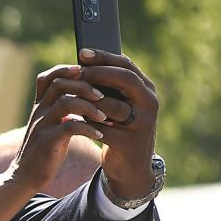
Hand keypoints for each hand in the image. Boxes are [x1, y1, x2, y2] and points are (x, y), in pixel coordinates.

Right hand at [10, 64, 110, 191]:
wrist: (26, 176)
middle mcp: (39, 112)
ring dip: (89, 106)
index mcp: (40, 106)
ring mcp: (41, 125)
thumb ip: (63, 112)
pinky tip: (99, 134)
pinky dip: (88, 128)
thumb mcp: (51, 126)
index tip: (86, 72)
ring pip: (65, 102)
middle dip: (84, 85)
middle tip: (102, 95)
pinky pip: (70, 127)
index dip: (66, 70)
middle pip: (59, 84)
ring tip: (104, 116)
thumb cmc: (44, 150)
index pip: (48, 78)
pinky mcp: (47, 141)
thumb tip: (84, 98)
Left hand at [78, 49, 159, 199]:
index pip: (127, 65)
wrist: (130, 168)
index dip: (104, 56)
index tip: (82, 52)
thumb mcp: (119, 105)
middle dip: (97, 72)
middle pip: (124, 79)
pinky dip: (87, 122)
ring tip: (70, 95)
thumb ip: (109, 87)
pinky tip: (73, 118)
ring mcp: (143, 123)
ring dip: (89, 99)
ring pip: (112, 105)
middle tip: (76, 70)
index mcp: (146, 90)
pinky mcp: (130, 143)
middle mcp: (150, 103)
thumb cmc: (119, 129)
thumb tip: (82, 62)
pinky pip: (104, 128)